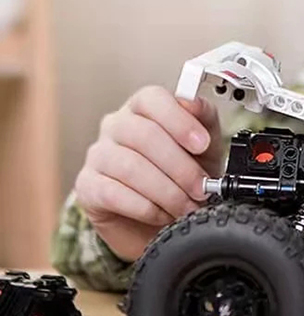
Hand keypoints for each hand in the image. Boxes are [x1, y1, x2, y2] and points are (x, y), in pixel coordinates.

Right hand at [75, 86, 224, 261]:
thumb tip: (194, 103)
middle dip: (180, 167)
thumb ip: (204, 118)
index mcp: (144, 107)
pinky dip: (145, 208)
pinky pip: (113, 194)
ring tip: (186, 206)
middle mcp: (116, 125)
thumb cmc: (184, 172)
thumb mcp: (204, 144)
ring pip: (130, 167)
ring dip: (166, 191)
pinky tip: (162, 214)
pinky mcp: (87, 187)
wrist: (165, 216)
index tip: (203, 144)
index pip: (153, 99)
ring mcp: (97, 155)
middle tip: (201, 188)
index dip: (180, 121)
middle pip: (144, 135)